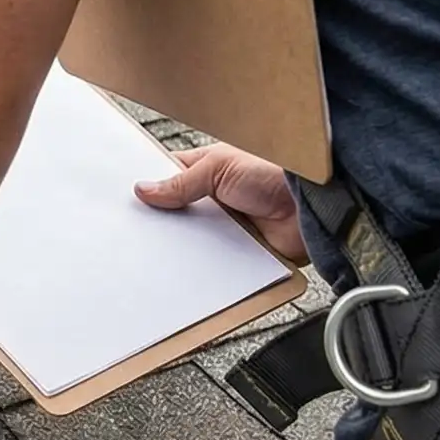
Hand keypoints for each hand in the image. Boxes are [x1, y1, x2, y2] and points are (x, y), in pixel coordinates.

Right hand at [140, 144, 311, 265]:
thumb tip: (145, 189)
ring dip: (178, 248)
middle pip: (175, 215)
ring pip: (189, 242)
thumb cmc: (275, 174)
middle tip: (136, 233)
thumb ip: (182, 181)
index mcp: (205, 172)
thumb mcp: (220, 167)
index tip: (127, 200)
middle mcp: (212, 200)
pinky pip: (211, 263)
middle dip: (160, 224)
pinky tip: (181, 272)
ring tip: (152, 256)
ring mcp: (223, 228)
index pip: (167, 179)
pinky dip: (199, 268)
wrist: (312, 208)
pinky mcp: (235, 254)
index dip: (149, 189)